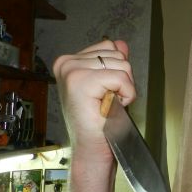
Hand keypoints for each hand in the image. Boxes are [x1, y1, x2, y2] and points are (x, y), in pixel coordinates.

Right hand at [53, 40, 135, 158]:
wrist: (93, 148)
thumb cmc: (101, 121)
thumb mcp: (111, 85)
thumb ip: (114, 62)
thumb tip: (121, 43)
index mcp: (70, 61)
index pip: (110, 47)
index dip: (118, 71)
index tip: (105, 92)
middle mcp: (67, 63)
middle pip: (118, 55)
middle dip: (123, 80)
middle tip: (107, 101)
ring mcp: (71, 71)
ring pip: (122, 65)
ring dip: (124, 89)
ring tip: (107, 104)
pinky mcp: (80, 81)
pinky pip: (121, 78)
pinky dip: (125, 95)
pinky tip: (110, 108)